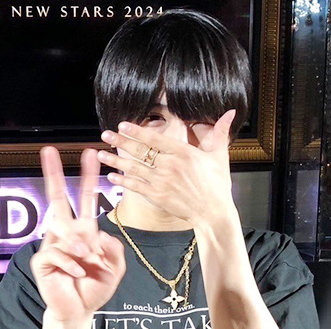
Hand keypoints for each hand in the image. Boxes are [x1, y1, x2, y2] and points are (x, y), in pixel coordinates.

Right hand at [30, 147, 125, 322]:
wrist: (79, 312)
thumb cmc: (94, 289)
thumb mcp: (115, 269)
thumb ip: (115, 250)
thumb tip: (99, 235)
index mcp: (84, 232)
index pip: (85, 200)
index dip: (88, 178)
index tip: (90, 154)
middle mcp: (66, 234)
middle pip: (57, 199)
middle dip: (53, 174)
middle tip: (48, 150)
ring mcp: (52, 246)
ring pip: (61, 230)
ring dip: (78, 245)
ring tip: (88, 260)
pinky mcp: (42, 260)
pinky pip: (56, 253)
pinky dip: (70, 263)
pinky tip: (77, 272)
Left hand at [97, 110, 235, 227]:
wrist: (213, 213)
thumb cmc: (217, 185)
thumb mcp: (219, 156)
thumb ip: (219, 133)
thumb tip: (230, 112)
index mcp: (184, 153)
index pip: (155, 138)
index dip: (137, 131)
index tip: (123, 125)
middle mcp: (170, 166)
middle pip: (141, 151)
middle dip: (120, 142)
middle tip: (105, 134)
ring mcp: (163, 182)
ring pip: (135, 169)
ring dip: (116, 161)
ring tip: (100, 154)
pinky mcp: (158, 197)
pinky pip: (137, 187)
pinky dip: (123, 182)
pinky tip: (111, 177)